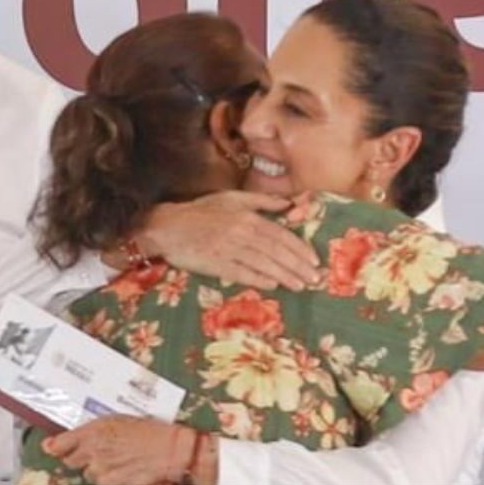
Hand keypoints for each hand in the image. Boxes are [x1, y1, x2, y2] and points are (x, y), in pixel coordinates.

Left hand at [43, 415, 198, 484]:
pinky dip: (112, 479)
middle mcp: (93, 451)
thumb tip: (65, 441)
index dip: (55, 448)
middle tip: (99, 452)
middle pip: (72, 462)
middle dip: (81, 458)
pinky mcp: (112, 483)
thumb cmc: (148, 431)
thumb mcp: (118, 421)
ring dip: (99, 469)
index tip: (51, 448)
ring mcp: (102, 470)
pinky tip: (125, 470)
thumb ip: (91, 432)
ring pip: (90, 474)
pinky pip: (104, 483)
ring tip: (119, 460)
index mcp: (93, 431)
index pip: (60, 444)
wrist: (171, 449)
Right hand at [136, 191, 322, 290]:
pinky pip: (241, 273)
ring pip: (263, 264)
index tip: (314, 260)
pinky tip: (273, 286)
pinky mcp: (215, 264)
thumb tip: (288, 204)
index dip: (299, 248)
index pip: (280, 234)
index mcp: (247, 216)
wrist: (168, 226)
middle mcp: (240, 232)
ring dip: (284, 276)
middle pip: (276, 251)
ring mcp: (228, 249)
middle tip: (314, 279)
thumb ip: (261, 201)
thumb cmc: (200, 211)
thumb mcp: (232, 198)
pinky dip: (258, 279)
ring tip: (300, 286)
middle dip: (298, 266)